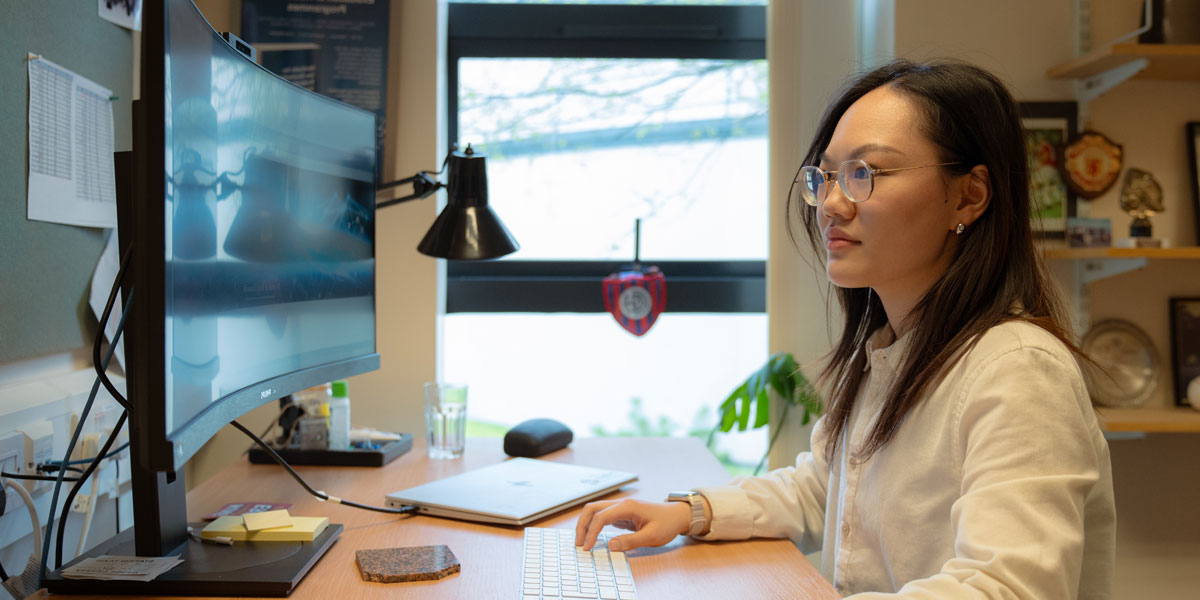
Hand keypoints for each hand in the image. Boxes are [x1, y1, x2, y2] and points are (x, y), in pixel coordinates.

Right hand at [574, 498, 690, 551]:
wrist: (678, 515)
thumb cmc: (667, 524)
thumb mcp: (651, 536)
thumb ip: (630, 541)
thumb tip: (609, 546)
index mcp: (627, 507)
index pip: (601, 517)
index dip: (591, 533)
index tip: (588, 548)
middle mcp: (621, 504)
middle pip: (592, 509)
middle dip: (582, 525)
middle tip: (579, 544)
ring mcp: (620, 507)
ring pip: (595, 511)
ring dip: (586, 524)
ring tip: (582, 541)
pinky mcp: (621, 513)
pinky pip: (602, 516)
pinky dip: (593, 525)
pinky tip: (592, 536)